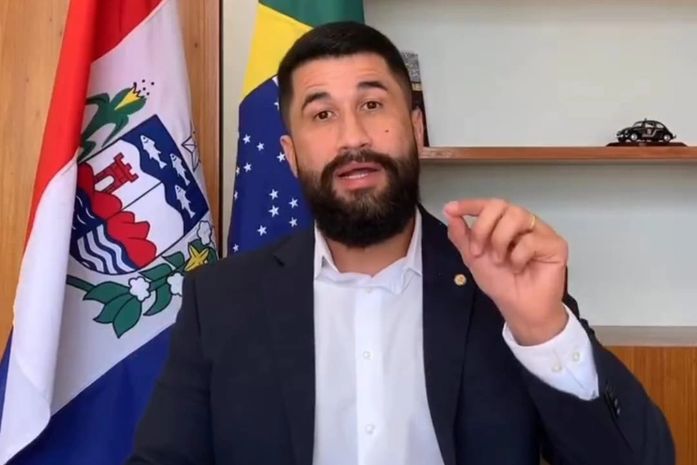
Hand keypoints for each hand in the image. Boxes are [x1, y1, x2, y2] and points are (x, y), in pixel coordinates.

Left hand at [443, 199, 567, 345]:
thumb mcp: (474, 259)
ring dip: (499, 240)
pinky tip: (518, 268)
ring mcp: (541, 232)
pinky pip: (531, 239)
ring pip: (517, 215)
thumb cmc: (501, 284)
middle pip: (501, 205)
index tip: (451, 209)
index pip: (488, 205)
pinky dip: (518, 256)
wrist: (519, 309)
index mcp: (504, 224)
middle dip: (482, 227)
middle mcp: (523, 223)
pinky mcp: (556, 245)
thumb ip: (462, 236)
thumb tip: (450, 213)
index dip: (470, 205)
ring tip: (499, 261)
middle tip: (477, 251)